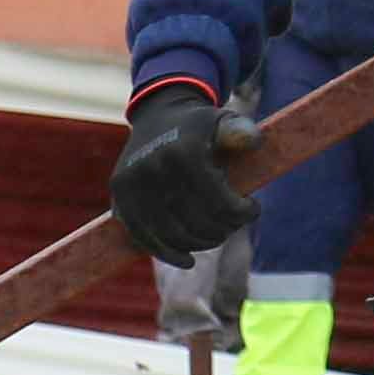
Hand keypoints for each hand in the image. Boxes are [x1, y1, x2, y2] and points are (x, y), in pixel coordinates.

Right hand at [112, 85, 252, 259]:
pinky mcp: (119, 197)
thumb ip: (242, 131)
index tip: (252, 208)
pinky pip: (143, 237)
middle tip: (232, 223)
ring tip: (214, 235)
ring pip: (173, 235)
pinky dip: (167, 254)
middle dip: (223, 229)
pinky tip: (188, 260)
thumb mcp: (224, 120)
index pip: (221, 203)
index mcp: (185, 151)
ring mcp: (133, 184)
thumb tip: (254, 141)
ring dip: (200, 243)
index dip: (243, 213)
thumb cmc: (199, 125)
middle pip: (197, 223)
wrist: (156, 115)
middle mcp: (155, 167)